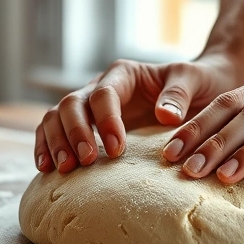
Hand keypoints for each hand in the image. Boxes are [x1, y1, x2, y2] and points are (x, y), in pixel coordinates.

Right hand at [34, 54, 242, 173]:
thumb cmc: (197, 83)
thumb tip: (165, 115)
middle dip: (74, 132)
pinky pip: (54, 132)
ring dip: (55, 142)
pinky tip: (45, 169)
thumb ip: (179, 93)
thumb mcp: (194, 80)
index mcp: (124, 74)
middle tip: (85, 161)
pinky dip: (46, 147)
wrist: (199, 91)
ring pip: (55, 117)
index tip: (118, 149)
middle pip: (71, 104)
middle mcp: (100, 87)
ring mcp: (89, 108)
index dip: (105, 120)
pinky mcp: (85, 128)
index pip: (104, 94)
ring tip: (63, 169)